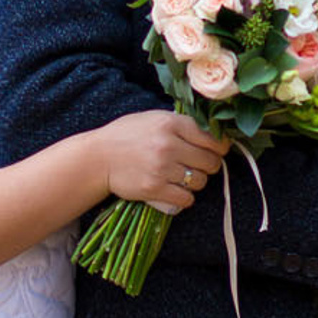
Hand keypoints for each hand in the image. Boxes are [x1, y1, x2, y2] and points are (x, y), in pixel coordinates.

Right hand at [101, 112, 228, 213]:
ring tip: (181, 177)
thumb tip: (216, 135)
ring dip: (195, 182)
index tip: (215, 152)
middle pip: (210, 162)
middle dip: (208, 166)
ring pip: (200, 182)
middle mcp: (168, 145)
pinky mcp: (154, 189)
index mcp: (170, 123)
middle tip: (196, 165)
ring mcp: (161, 168)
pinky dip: (184, 197)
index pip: (213, 139)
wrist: (97, 158)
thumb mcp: (153, 118)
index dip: (219, 148)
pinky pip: (186, 199)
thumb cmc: (126, 136)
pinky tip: (174, 190)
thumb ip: (181, 124)